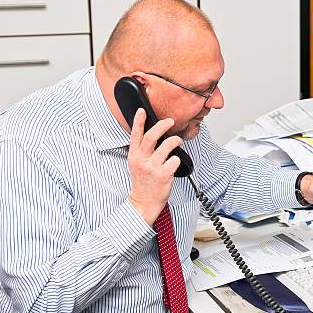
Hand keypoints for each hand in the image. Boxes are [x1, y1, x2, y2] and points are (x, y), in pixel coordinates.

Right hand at [127, 109, 181, 225]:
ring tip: (178, 141)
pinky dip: (177, 160)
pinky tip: (174, 164)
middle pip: (152, 136)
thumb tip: (154, 137)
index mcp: (134, 156)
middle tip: (170, 121)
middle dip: (163, 125)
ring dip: (175, 141)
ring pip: (167, 146)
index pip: (135, 135)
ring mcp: (153, 167)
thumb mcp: (136, 165)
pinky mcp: (164, 175)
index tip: (142, 110)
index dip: (138, 121)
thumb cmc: (143, 183)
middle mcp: (142, 160)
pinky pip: (175, 160)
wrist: (144, 202)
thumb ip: (142, 151)